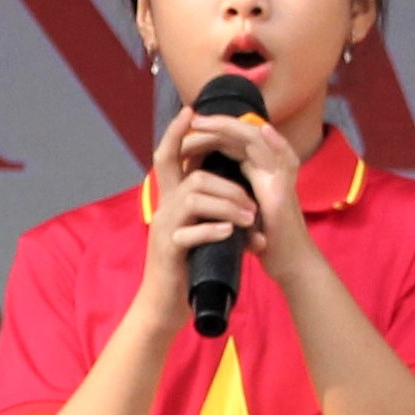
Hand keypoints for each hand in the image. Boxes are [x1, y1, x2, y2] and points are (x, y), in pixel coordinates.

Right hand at [137, 111, 282, 308]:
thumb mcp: (195, 226)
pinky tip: (231, 235)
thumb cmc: (187, 263)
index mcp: (170, 201)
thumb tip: (227, 181)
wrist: (165, 303)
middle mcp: (162, 209)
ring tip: (250, 221)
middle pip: (190, 176)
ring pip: (194, 199)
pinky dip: (214, 231)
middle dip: (226, 183)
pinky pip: (190, 232)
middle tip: (252, 202)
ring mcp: (163, 229)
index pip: (167, 157)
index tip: (191, 111)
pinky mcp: (168, 250)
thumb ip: (205, 204)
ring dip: (229, 206)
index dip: (176, 132)